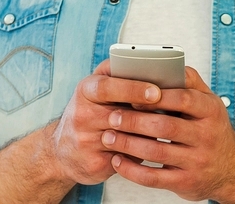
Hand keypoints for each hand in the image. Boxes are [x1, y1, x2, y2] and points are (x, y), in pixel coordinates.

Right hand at [45, 60, 163, 184]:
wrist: (63, 151)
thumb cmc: (91, 112)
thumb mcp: (98, 87)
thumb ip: (120, 75)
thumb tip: (157, 70)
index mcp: (86, 90)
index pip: (108, 87)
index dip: (133, 89)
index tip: (156, 91)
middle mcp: (81, 115)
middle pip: (119, 115)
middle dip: (147, 115)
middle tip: (171, 112)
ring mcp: (85, 141)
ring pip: (126, 139)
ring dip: (149, 135)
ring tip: (170, 129)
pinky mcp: (94, 164)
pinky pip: (126, 158)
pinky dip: (142, 153)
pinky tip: (157, 149)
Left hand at [102, 67, 234, 201]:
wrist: (233, 169)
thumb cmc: (213, 130)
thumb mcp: (210, 103)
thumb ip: (191, 83)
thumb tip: (167, 63)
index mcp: (211, 110)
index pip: (182, 99)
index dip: (155, 97)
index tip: (132, 96)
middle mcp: (206, 136)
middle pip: (165, 126)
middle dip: (133, 121)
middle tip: (112, 117)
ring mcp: (197, 161)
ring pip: (156, 152)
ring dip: (127, 144)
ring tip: (108, 137)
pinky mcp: (186, 182)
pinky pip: (153, 178)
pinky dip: (131, 170)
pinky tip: (118, 161)